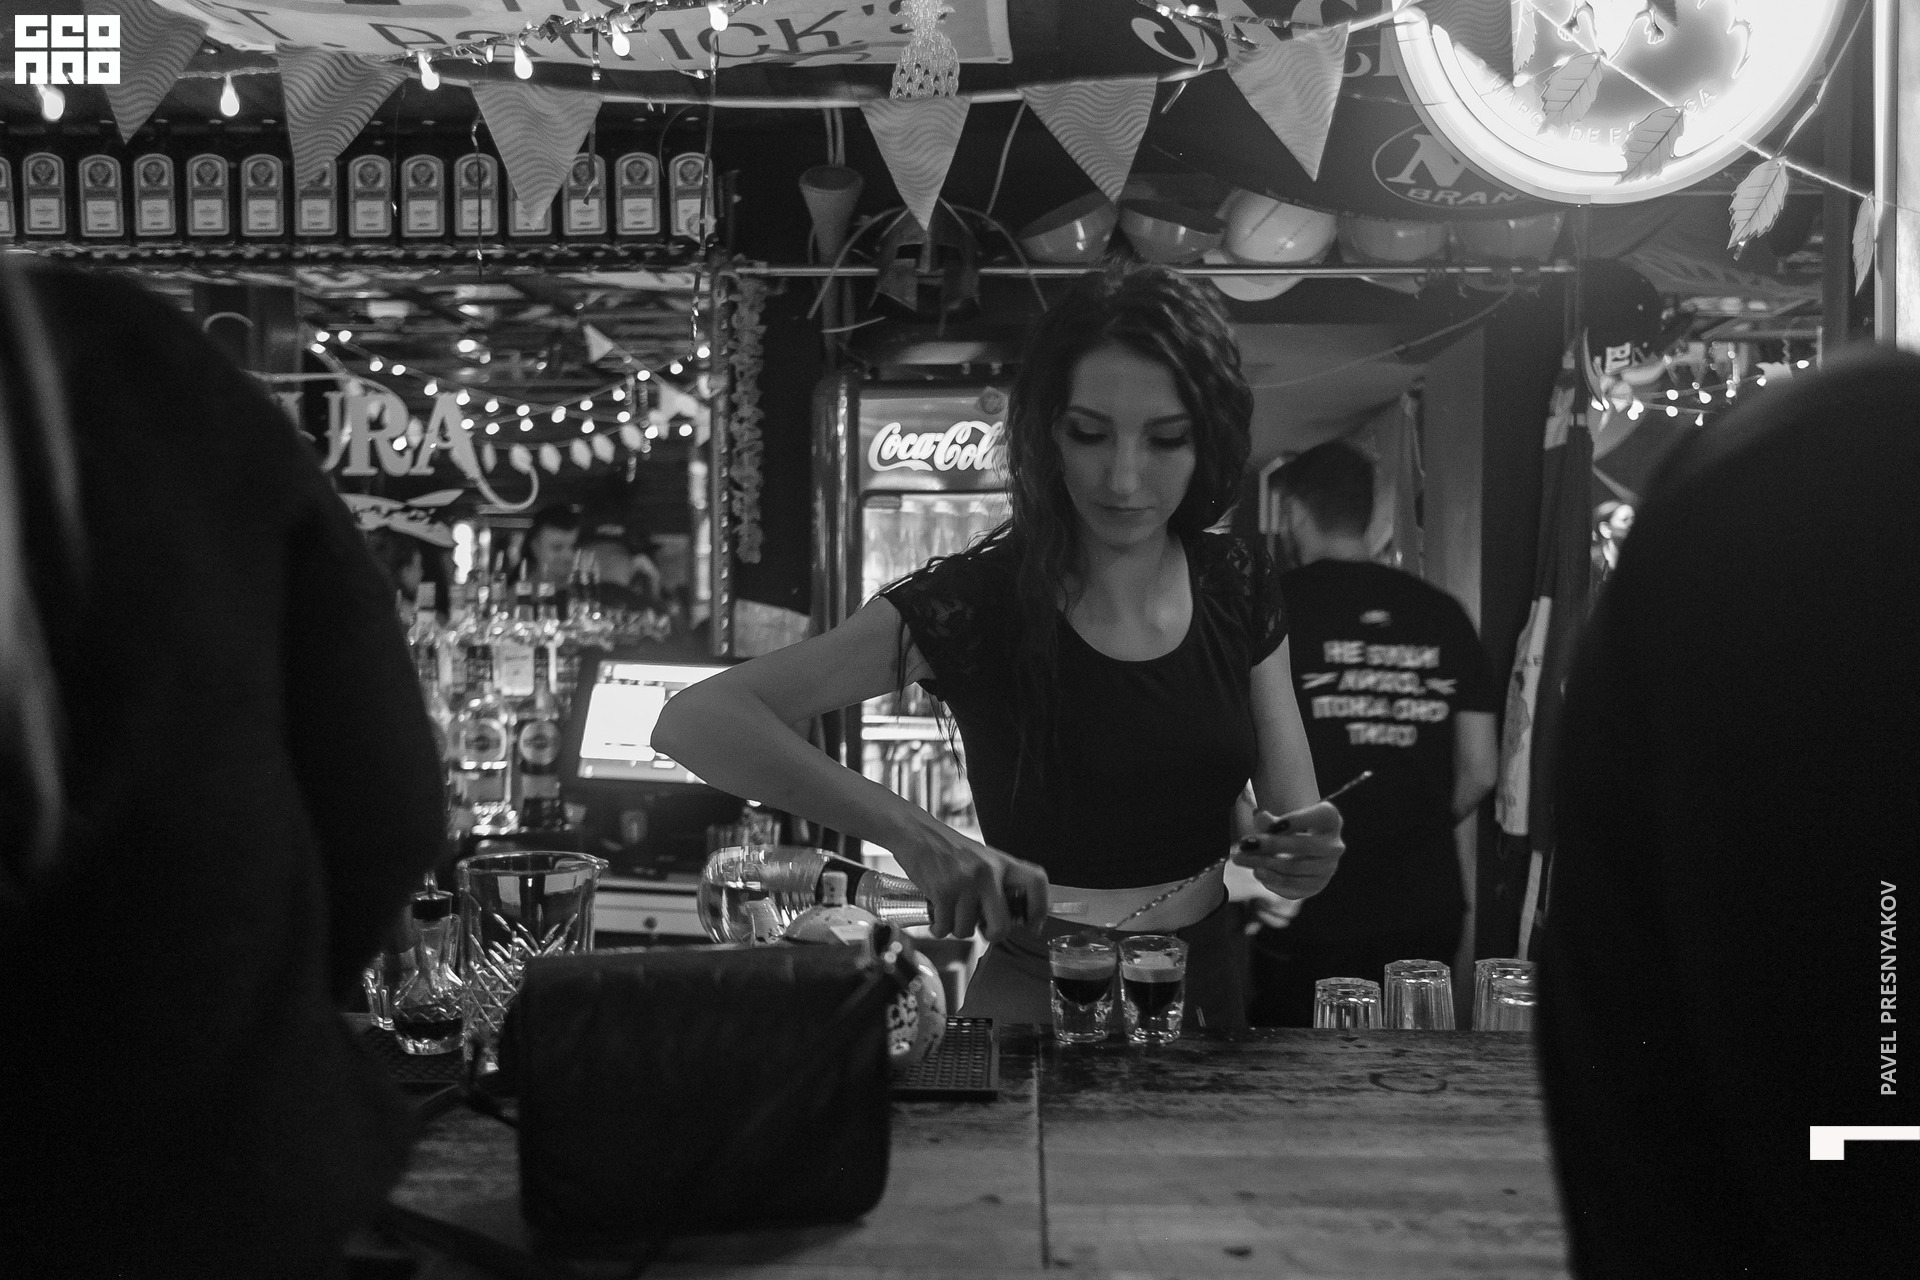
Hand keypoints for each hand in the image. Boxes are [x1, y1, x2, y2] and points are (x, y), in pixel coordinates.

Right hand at [895, 830, 1049, 943]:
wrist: (918, 834)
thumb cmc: (950, 849)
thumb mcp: (984, 859)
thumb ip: (999, 882)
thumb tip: (1011, 917)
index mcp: (1002, 862)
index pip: (1036, 883)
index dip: (1040, 909)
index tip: (1032, 925)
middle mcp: (987, 872)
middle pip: (1002, 925)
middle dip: (992, 935)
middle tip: (985, 931)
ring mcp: (964, 883)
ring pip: (967, 930)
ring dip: (957, 928)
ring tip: (952, 912)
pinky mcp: (942, 891)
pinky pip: (945, 927)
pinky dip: (939, 927)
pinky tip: (938, 916)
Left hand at [1228, 798, 1343, 900]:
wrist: (1303, 850)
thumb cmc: (1290, 828)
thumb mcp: (1281, 820)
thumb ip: (1270, 821)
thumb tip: (1259, 816)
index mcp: (1330, 819)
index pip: (1317, 817)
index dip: (1293, 820)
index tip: (1264, 821)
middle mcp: (1334, 844)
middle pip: (1304, 845)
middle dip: (1271, 845)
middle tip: (1244, 843)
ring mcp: (1328, 867)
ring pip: (1295, 868)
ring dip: (1265, 864)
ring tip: (1241, 858)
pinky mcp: (1317, 885)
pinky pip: (1294, 885)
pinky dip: (1274, 880)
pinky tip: (1257, 872)